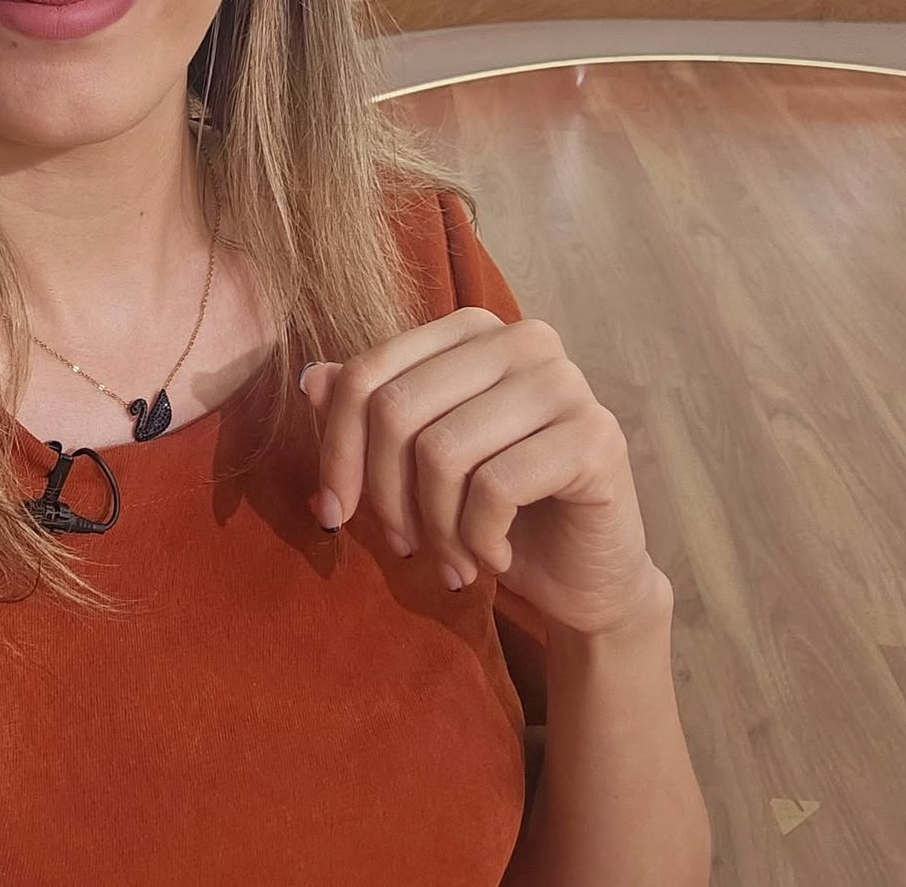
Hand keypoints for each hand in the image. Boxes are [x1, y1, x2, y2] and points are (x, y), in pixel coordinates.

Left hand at [299, 307, 659, 636]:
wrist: (581, 575)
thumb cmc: (493, 511)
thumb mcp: (416, 461)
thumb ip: (369, 412)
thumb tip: (310, 378)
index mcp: (472, 330)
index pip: (367, 374)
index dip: (335, 449)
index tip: (332, 512)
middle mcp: (523, 339)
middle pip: (397, 410)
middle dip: (384, 494)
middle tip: (402, 546)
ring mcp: (565, 383)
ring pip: (442, 451)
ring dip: (434, 527)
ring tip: (449, 559)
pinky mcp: (595, 437)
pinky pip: (495, 488)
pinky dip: (477, 539)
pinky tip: (491, 556)